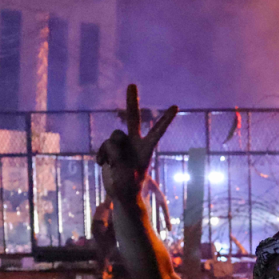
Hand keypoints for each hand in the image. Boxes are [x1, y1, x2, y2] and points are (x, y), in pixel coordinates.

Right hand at [96, 84, 176, 205]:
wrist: (121, 194)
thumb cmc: (128, 186)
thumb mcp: (126, 173)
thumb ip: (119, 156)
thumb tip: (112, 144)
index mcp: (146, 149)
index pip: (157, 131)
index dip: (165, 119)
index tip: (176, 107)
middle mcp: (135, 142)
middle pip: (133, 118)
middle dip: (131, 101)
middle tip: (131, 84)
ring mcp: (122, 144)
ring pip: (113, 137)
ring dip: (110, 152)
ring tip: (113, 165)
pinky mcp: (111, 148)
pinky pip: (103, 145)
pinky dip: (102, 156)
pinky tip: (104, 166)